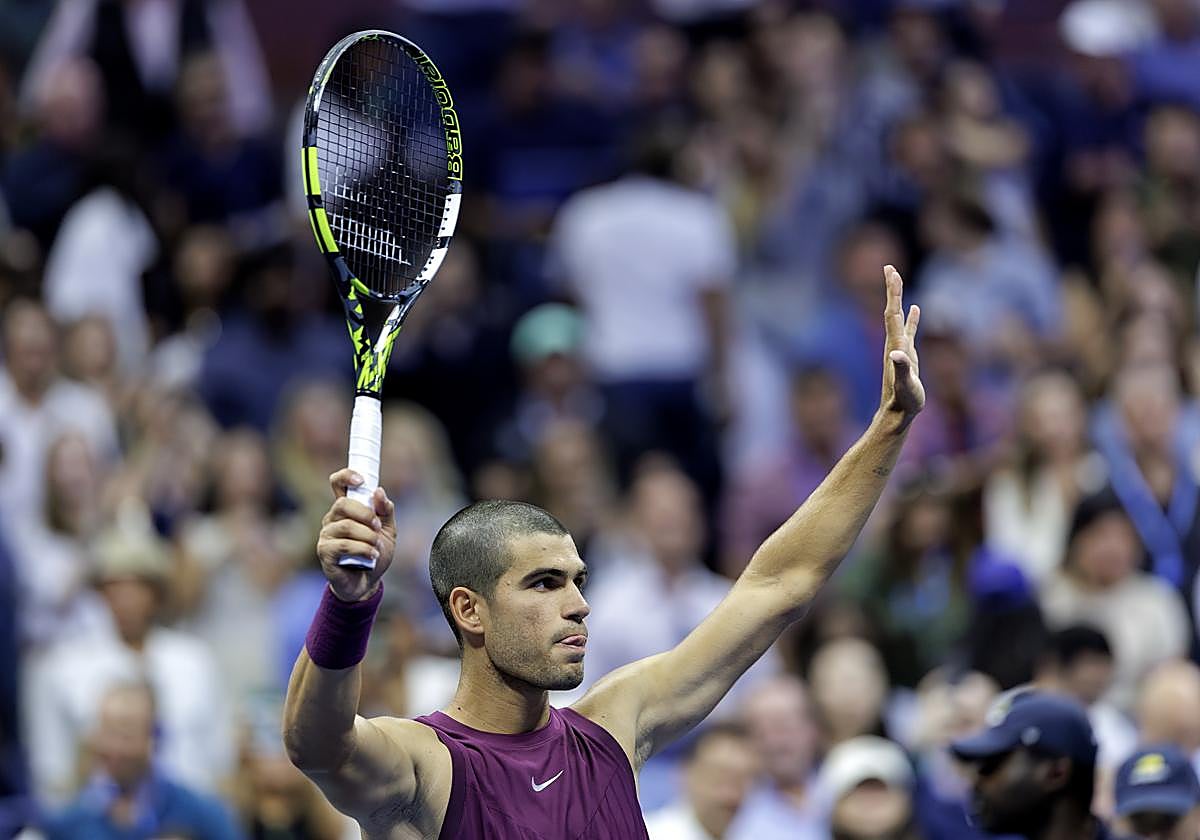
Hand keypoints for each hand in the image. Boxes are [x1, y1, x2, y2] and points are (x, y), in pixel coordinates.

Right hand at [316, 469, 395, 601]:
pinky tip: (372, 555)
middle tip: (377, 527)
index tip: (361, 480)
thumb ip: (386, 510)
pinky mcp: (325, 553)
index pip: (337, 484)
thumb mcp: (388, 530)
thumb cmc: (375, 553)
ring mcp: (326, 536)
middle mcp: (332, 519)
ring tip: (377, 547)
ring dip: (368, 536)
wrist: (368, 583)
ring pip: (346, 526)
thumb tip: (378, 491)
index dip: (346, 476)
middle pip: (343, 504)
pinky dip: (362, 549)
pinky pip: (343, 545)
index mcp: (346, 509)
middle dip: (366, 514)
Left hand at [879, 265, 924, 421]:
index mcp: (895, 346)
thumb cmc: (904, 402)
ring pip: (898, 318)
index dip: (892, 293)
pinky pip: (909, 330)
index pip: (891, 313)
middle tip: (890, 268)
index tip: (891, 272)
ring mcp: (900, 348)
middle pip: (892, 310)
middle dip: (892, 289)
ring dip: (898, 298)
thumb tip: (897, 354)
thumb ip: (903, 369)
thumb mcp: (906, 386)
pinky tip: (914, 308)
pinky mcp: (907, 355)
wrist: (897, 414)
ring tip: (897, 280)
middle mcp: (895, 344)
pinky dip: (911, 318)